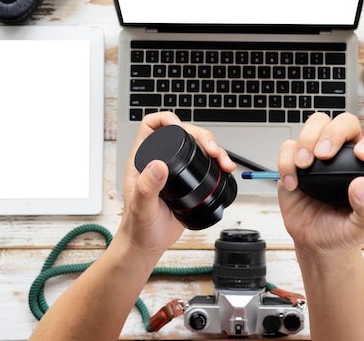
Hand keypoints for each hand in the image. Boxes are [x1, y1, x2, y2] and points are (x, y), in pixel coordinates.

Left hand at [119, 112, 235, 257]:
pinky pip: (204, 165)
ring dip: (214, 149)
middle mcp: (159, 161)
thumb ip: (146, 187)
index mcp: (142, 160)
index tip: (179, 125)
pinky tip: (225, 170)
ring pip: (197, 148)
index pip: (151, 126)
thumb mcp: (141, 207)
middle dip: (202, 135)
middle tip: (213, 149)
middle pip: (182, 133)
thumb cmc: (138, 227)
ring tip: (224, 161)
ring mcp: (175, 171)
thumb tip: (157, 166)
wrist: (148, 244)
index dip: (165, 119)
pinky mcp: (188, 182)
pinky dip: (217, 164)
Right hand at [277, 112, 363, 255]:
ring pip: (317, 123)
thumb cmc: (342, 231)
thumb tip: (362, 186)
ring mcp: (320, 154)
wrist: (314, 240)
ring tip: (304, 166)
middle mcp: (346, 155)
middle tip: (324, 155)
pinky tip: (293, 183)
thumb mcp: (363, 228)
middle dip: (334, 133)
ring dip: (308, 139)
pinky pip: (289, 146)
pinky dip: (286, 161)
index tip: (363, 155)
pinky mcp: (296, 160)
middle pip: (345, 123)